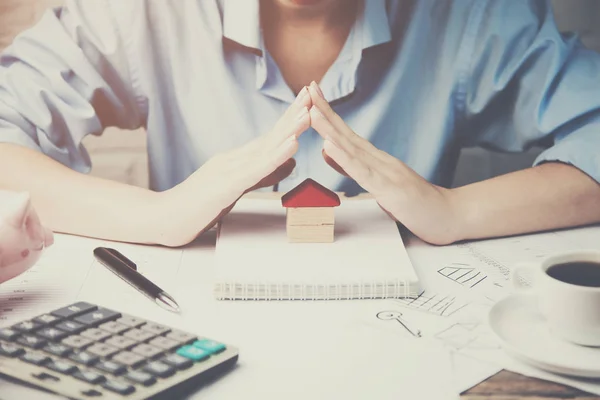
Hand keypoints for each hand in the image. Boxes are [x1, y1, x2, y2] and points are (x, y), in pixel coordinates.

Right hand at [160, 87, 311, 246]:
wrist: (165, 219)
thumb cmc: (198, 206)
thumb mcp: (236, 187)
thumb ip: (263, 174)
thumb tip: (291, 162)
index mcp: (237, 160)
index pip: (268, 137)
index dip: (289, 119)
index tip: (307, 102)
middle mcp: (234, 159)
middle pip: (269, 135)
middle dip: (292, 114)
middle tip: (312, 93)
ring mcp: (229, 171)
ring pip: (265, 148)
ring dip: (288, 129)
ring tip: (308, 113)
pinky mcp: (226, 187)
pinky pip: (256, 170)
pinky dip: (276, 156)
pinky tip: (292, 144)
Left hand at [307, 82, 457, 244]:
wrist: (450, 216)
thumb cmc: (416, 204)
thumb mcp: (379, 184)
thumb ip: (353, 168)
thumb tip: (327, 150)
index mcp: (376, 160)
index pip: (347, 134)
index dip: (328, 115)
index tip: (311, 96)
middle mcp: (380, 160)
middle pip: (347, 133)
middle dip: (326, 111)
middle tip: (308, 89)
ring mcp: (385, 172)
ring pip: (352, 148)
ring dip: (330, 129)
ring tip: (312, 111)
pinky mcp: (389, 189)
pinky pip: (363, 172)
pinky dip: (344, 158)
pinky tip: (329, 145)